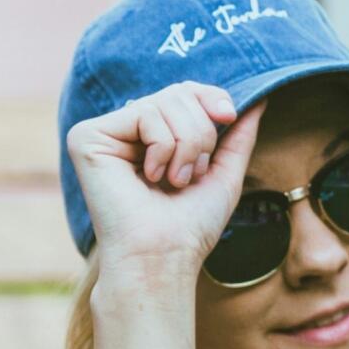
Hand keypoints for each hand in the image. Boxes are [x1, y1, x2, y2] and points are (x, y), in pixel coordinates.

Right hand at [65, 82, 263, 277]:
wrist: (164, 255)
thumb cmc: (189, 226)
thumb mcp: (224, 172)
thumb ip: (239, 134)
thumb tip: (262, 97)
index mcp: (147, 138)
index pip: (182, 92)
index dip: (210, 97)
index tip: (229, 117)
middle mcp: (122, 132)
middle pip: (177, 93)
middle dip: (200, 133)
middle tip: (190, 175)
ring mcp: (102, 134)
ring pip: (164, 102)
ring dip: (185, 145)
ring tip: (173, 181)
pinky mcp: (86, 138)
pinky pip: (144, 114)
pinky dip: (163, 148)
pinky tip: (150, 178)